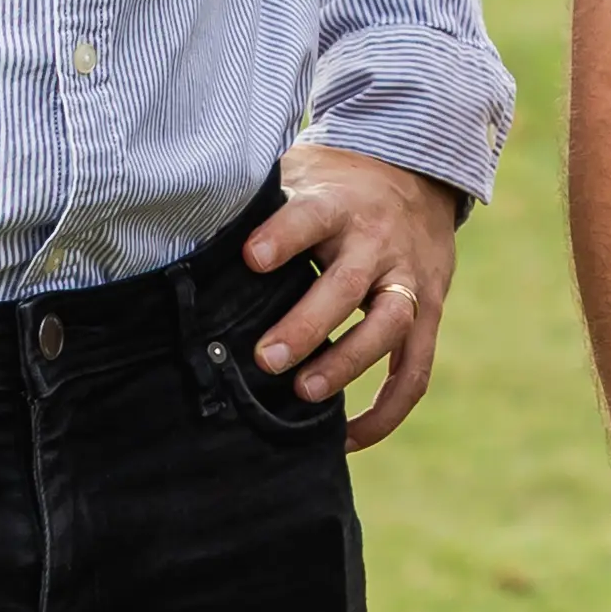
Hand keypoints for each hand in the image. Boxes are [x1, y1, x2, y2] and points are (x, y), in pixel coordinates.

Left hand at [250, 145, 468, 452]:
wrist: (418, 172)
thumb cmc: (334, 185)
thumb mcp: (299, 176)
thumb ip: (258, 204)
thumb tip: (181, 229)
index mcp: (338, 204)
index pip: (311, 217)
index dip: (282, 237)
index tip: (249, 259)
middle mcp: (378, 242)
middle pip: (349, 283)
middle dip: (310, 324)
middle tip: (268, 359)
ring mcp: (409, 279)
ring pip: (389, 326)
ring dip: (348, 364)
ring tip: (305, 394)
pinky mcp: (429, 312)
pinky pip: (415, 369)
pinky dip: (386, 410)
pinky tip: (348, 438)